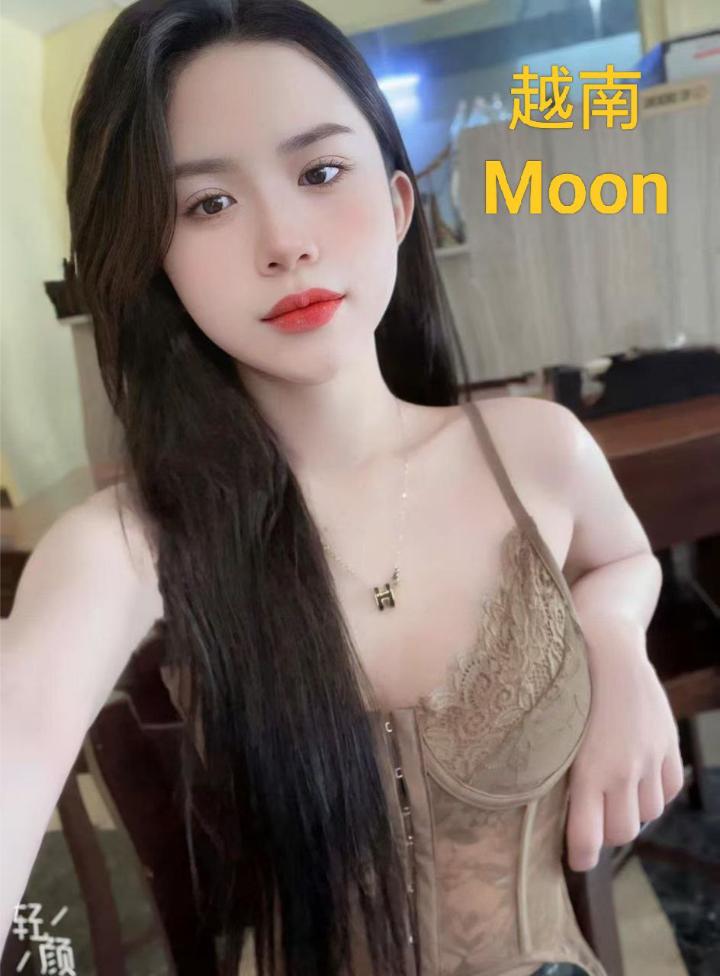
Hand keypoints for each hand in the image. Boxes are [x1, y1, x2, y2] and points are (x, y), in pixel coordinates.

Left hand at [565, 654, 684, 871]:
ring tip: (613, 794)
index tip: (576, 861)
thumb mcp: (552, 732)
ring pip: (648, 813)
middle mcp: (622, 770)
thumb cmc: (565, 686)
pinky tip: (638, 778)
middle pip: (622, 832)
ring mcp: (649, 757)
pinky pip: (669, 789)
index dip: (581, 857)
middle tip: (592, 820)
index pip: (588, 837)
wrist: (605, 645)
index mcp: (587, 770)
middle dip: (606, 833)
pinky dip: (656, 792)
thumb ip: (557, 772)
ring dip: (631, 811)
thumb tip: (550, 807)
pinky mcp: (668, 743)